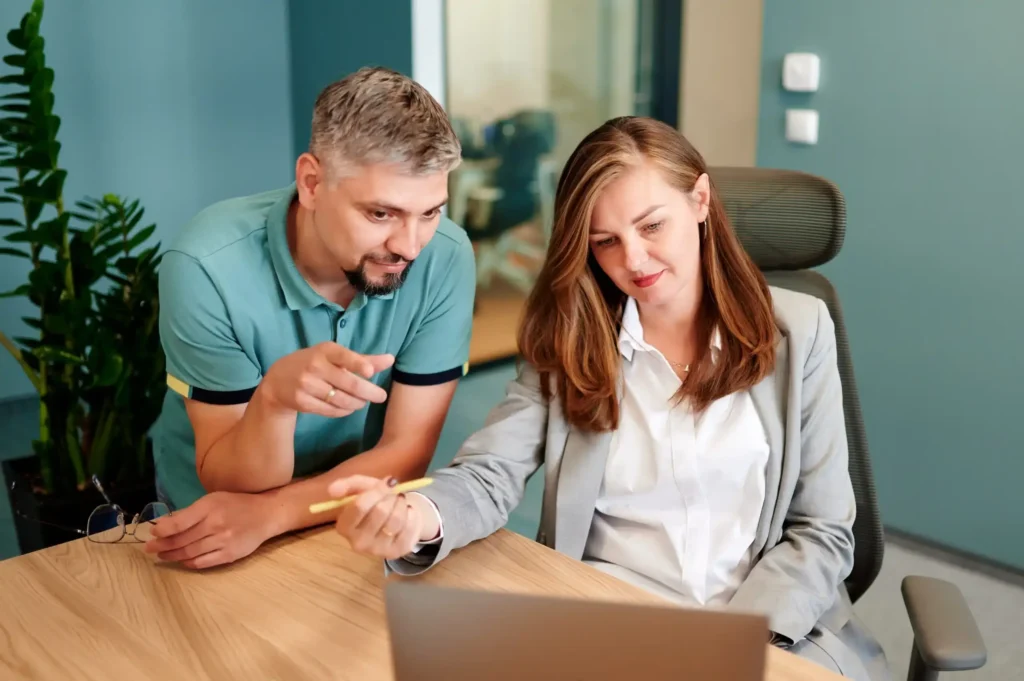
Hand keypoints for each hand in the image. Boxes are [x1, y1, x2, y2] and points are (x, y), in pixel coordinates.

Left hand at [144, 491, 279, 568]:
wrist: (266, 515)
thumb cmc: (237, 504)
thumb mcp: (214, 500)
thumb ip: (191, 512)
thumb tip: (166, 524)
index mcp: (210, 507)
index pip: (180, 522)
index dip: (163, 530)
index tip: (152, 532)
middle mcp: (216, 525)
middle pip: (182, 540)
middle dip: (162, 545)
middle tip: (149, 548)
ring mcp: (223, 541)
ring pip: (190, 552)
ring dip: (172, 555)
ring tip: (162, 555)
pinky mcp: (229, 555)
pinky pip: (203, 562)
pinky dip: (189, 563)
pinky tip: (182, 560)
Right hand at [262, 342, 394, 417]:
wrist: (278, 380)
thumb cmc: (315, 364)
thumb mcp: (334, 356)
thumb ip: (363, 359)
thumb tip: (390, 359)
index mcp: (325, 351)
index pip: (344, 356)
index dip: (357, 364)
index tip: (370, 371)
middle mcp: (315, 366)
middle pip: (348, 384)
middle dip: (368, 392)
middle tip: (381, 396)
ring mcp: (307, 385)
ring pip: (341, 400)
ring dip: (357, 403)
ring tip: (362, 402)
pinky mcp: (302, 402)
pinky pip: (330, 410)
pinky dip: (343, 411)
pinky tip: (348, 408)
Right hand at [328, 475, 436, 559]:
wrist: (396, 519)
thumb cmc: (375, 503)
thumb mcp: (362, 488)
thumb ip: (348, 485)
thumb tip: (331, 490)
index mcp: (344, 526)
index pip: (360, 505)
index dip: (377, 490)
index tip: (388, 482)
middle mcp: (358, 543)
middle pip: (380, 511)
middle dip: (390, 497)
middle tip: (393, 495)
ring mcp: (377, 551)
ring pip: (396, 519)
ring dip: (401, 504)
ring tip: (400, 502)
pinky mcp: (396, 553)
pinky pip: (409, 527)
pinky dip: (412, 515)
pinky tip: (407, 514)